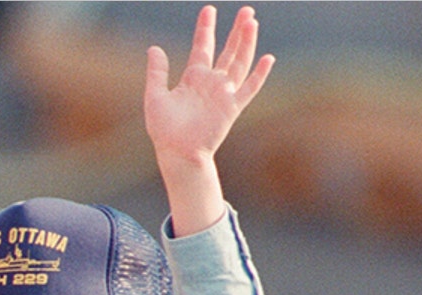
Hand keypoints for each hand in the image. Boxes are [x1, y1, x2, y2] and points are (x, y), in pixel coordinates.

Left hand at [143, 5, 273, 234]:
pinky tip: (267, 58)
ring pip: (239, 63)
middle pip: (228, 50)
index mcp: (193, 77)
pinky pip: (249, 88)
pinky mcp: (232, 107)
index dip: (206, 28)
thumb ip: (157, 72)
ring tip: (252, 22)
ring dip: (247, 43)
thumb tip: (154, 48)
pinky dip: (259, 74)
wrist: (177, 153)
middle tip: (246, 10)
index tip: (209, 9)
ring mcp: (223, 93)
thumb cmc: (164, 129)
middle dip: (236, 30)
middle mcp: (211, 82)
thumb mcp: (155, 96)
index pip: (203, 46)